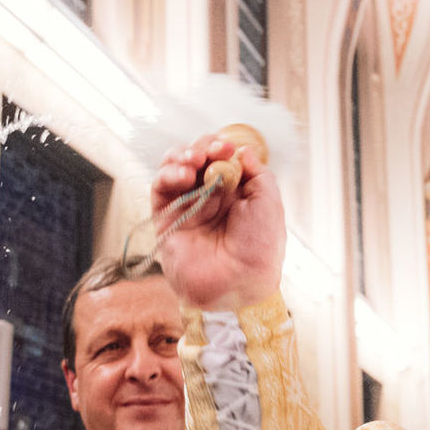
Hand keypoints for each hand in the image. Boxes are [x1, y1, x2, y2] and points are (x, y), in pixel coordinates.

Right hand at [152, 134, 285, 310]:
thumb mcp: (269, 203)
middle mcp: (209, 197)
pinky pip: (160, 188)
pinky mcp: (166, 219)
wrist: (238, 282)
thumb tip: (243, 150)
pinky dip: (168, 174)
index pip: (221, 159)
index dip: (221, 147)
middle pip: (196, 159)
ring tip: (194, 160)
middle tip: (211, 151)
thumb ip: (258, 173)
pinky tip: (182, 174)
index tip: (227, 147)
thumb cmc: (259, 248)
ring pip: (175, 169)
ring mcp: (187, 207)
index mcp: (234, 193)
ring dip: (181, 156)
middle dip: (202, 148)